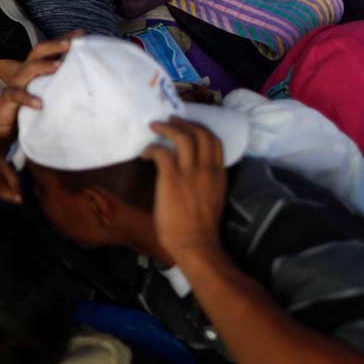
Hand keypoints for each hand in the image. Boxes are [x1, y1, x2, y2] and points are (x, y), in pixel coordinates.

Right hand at [0, 34, 82, 153]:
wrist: (1, 124)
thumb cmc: (26, 106)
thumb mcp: (42, 91)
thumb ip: (56, 83)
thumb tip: (81, 78)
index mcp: (34, 68)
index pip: (49, 50)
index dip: (63, 39)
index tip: (82, 33)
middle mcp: (25, 71)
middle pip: (38, 52)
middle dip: (54, 45)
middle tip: (70, 43)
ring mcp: (16, 83)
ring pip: (28, 69)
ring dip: (43, 66)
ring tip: (59, 66)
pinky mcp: (8, 98)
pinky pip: (18, 95)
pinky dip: (28, 98)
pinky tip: (40, 104)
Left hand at [142, 118, 228, 263]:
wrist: (196, 245)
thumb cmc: (200, 228)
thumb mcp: (212, 198)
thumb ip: (205, 181)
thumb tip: (189, 171)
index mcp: (218, 175)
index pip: (216, 141)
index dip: (201, 128)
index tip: (188, 126)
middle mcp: (207, 169)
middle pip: (201, 133)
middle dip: (185, 122)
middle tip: (171, 119)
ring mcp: (190, 173)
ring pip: (183, 137)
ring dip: (167, 128)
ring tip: (155, 126)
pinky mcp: (172, 179)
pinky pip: (161, 152)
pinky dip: (152, 148)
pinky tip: (145, 154)